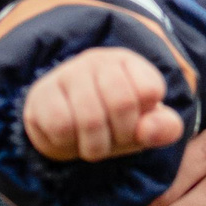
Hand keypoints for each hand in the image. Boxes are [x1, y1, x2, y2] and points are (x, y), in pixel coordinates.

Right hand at [24, 49, 184, 160]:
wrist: (64, 129)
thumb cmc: (113, 124)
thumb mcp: (146, 127)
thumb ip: (164, 128)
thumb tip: (147, 130)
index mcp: (129, 63)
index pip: (149, 89)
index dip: (145, 120)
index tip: (136, 125)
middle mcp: (98, 60)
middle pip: (121, 103)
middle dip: (121, 136)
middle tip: (113, 140)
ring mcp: (67, 73)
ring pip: (90, 118)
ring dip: (95, 146)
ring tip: (92, 143)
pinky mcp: (41, 93)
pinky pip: (61, 125)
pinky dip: (68, 143)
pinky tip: (69, 137)